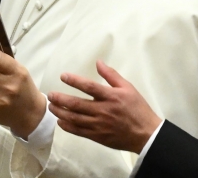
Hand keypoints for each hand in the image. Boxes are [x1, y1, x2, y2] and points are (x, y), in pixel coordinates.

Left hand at [47, 60, 162, 152]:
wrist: (146, 135)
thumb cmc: (137, 109)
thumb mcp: (128, 88)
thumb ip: (111, 75)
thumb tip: (98, 62)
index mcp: (111, 97)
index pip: (89, 87)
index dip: (74, 80)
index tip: (63, 76)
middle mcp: (103, 110)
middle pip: (76, 104)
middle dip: (60, 99)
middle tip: (50, 95)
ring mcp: (99, 125)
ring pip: (74, 118)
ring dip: (60, 112)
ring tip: (51, 106)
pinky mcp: (98, 136)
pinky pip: (78, 131)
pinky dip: (67, 126)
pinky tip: (60, 121)